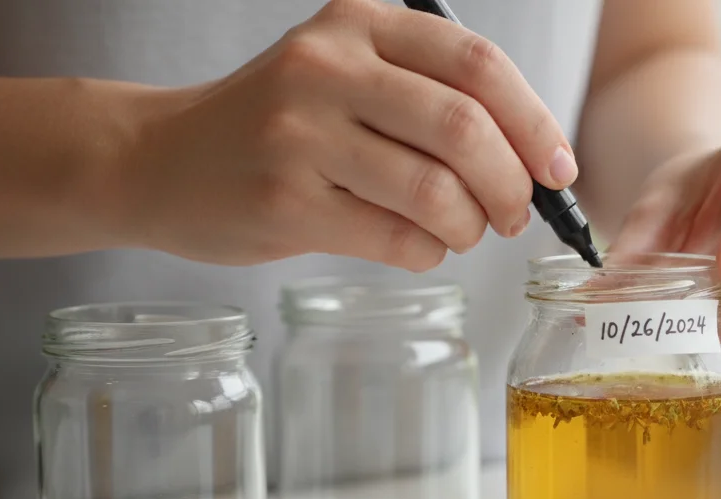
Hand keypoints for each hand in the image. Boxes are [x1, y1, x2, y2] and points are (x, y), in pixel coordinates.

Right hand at [121, 0, 576, 269]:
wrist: (162, 160)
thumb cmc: (280, 126)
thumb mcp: (348, 76)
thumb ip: (431, 97)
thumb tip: (536, 160)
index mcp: (358, 24)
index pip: (478, 65)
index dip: (535, 122)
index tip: (558, 168)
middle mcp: (327, 67)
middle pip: (465, 129)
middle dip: (511, 185)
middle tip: (515, 215)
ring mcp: (300, 134)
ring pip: (435, 191)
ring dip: (471, 227)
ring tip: (464, 233)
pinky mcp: (285, 201)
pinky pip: (396, 238)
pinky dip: (429, 253)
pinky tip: (420, 247)